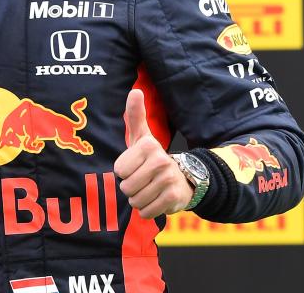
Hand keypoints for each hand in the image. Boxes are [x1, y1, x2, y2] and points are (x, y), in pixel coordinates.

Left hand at [113, 89, 191, 218]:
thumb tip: (135, 90)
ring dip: (138, 200)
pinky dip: (147, 210)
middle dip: (130, 188)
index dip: (124, 172)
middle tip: (143, 180)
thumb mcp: (142, 137)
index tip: (136, 166)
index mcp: (148, 145)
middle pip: (126, 187)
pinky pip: (146, 211)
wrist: (184, 179)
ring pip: (135, 200)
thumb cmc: (152, 157)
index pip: (119, 170)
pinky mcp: (173, 198)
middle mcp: (160, 161)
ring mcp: (168, 180)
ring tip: (149, 189)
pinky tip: (156, 200)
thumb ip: (135, 115)